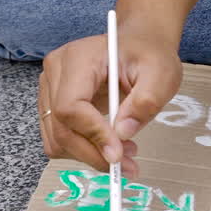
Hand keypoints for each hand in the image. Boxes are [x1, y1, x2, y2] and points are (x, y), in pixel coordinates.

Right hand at [38, 24, 182, 177]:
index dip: (93, 134)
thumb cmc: (148, 54)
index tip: (118, 155)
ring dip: (89, 154)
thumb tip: (123, 133)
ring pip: (57, 139)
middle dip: (93, 153)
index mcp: (78, 57)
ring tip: (123, 152)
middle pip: (61, 127)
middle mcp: (56, 71)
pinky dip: (83, 150)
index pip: (71, 105)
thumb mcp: (161, 73)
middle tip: (127, 165)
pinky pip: (59, 138)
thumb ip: (145, 101)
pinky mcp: (52, 104)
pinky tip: (109, 145)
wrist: (137, 45)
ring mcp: (50, 88)